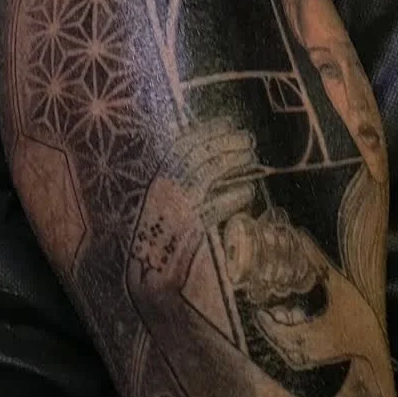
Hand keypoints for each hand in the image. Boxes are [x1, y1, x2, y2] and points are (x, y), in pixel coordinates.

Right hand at [127, 119, 255, 303]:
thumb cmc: (158, 238)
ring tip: (251, 158)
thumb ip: (179, 182)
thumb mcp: (161, 203)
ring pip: (208, 174)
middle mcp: (164, 188)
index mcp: (157, 179)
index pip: (183, 145)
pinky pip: (216, 205)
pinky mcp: (188, 227)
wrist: (146, 274)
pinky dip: (233, 196)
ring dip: (232, 161)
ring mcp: (175, 206)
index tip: (228, 122)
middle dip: (225, 142)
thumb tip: (206, 161)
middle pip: (199, 154)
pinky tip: (248, 192)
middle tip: (248, 139)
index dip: (207, 131)